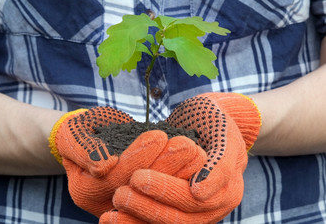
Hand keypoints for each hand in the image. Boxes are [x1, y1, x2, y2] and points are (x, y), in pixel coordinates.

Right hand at [49, 106, 206, 216]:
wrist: (87, 138)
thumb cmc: (78, 132)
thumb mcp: (73, 135)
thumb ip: (85, 150)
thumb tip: (104, 166)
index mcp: (85, 190)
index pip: (116, 177)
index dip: (139, 156)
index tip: (159, 135)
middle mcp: (106, 202)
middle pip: (140, 189)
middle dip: (165, 165)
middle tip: (186, 144)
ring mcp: (126, 202)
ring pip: (155, 193)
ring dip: (177, 172)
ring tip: (195, 150)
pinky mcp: (142, 195)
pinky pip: (162, 190)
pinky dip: (180, 175)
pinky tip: (196, 160)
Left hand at [100, 92, 260, 222]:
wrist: (208, 125)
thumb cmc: (214, 123)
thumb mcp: (223, 134)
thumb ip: (217, 164)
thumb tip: (198, 193)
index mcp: (227, 191)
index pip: (193, 198)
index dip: (165, 190)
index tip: (137, 178)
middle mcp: (213, 208)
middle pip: (179, 218)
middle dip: (147, 207)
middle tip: (120, 194)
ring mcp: (197, 213)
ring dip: (137, 221)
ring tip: (110, 216)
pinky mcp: (180, 211)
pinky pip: (159, 223)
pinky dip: (136, 222)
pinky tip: (112, 219)